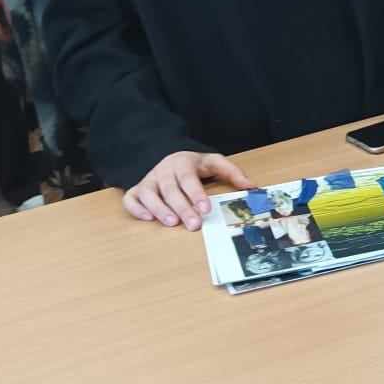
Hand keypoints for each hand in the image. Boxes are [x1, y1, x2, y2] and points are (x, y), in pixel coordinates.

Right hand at [124, 150, 253, 228]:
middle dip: (182, 207)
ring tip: (172, 223)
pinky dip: (136, 208)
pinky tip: (147, 218)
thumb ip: (232, 173)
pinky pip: (130, 198)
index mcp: (182, 163)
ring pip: (148, 193)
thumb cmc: (195, 166)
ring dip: (158, 209)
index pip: (188, 178)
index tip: (205, 209)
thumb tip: (252, 187)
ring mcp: (148, 181)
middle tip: (193, 225)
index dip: (196, 194)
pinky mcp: (137, 190)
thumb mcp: (214, 163)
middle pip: (170, 189)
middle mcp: (163, 171)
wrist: (170, 158)